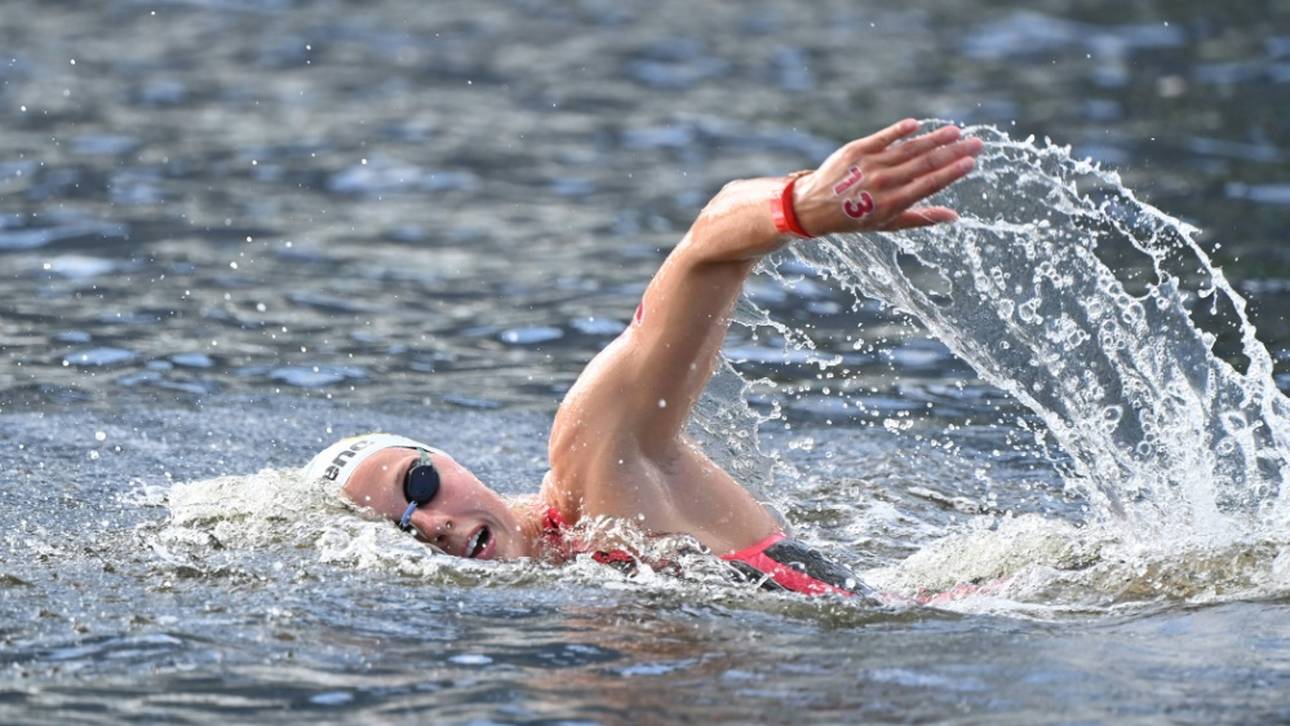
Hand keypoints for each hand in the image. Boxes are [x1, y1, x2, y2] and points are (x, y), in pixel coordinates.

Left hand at [791, 119, 981, 235]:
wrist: (814, 206)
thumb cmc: (856, 218)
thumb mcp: (888, 224)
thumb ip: (921, 218)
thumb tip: (954, 217)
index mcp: (893, 203)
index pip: (929, 184)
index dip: (952, 172)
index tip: (972, 162)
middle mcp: (883, 183)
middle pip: (925, 163)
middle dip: (954, 152)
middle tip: (977, 142)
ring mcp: (870, 164)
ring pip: (908, 148)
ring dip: (934, 139)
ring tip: (956, 131)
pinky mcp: (856, 149)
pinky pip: (883, 137)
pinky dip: (900, 130)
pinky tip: (917, 124)